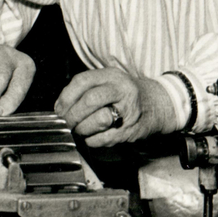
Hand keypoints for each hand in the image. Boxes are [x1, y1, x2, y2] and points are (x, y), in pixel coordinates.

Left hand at [54, 69, 176, 146]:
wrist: (158, 105)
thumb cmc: (125, 94)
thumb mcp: (108, 81)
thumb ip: (84, 89)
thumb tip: (59, 107)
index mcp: (111, 75)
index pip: (82, 81)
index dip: (66, 97)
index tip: (59, 108)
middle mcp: (122, 90)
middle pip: (90, 100)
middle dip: (73, 114)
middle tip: (66, 122)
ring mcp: (129, 111)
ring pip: (99, 120)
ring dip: (82, 128)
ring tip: (78, 130)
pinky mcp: (132, 131)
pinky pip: (106, 138)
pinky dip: (92, 140)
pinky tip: (90, 137)